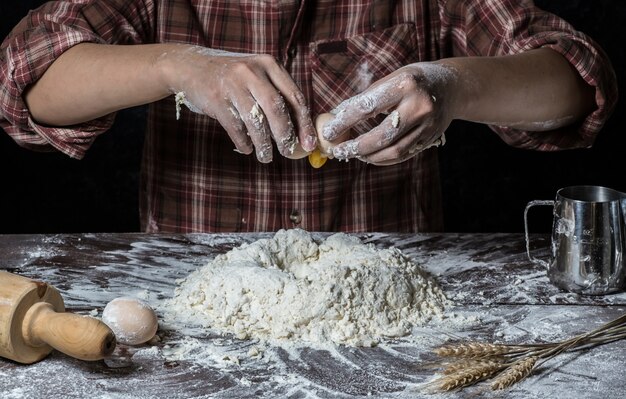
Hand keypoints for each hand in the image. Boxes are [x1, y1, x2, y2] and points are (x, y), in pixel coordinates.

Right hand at [159, 46, 316, 161]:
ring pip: (256, 121)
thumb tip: (300, 130)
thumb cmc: (231, 77)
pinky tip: (247, 148)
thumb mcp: (256, 75)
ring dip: (263, 144)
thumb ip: (276, 94)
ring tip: (266, 156)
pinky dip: (244, 142)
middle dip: (285, 135)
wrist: (190, 66)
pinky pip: (235, 127)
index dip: (304, 123)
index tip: (309, 144)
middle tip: (288, 152)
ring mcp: (233, 84)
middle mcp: (252, 71)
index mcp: (269, 64)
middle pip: (277, 109)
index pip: (294, 97)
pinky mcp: (216, 98)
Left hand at [321, 62, 458, 164]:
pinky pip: (403, 155)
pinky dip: (383, 158)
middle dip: (357, 147)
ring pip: (393, 150)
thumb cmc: (413, 81)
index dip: (345, 122)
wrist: (453, 87)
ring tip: (353, 154)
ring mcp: (428, 125)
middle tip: (339, 150)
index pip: (368, 107)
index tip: (328, 131)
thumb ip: (367, 98)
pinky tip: (370, 156)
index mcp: (405, 84)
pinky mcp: (431, 138)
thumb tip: (336, 116)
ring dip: (369, 156)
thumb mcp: (391, 79)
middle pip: (382, 135)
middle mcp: (419, 105)